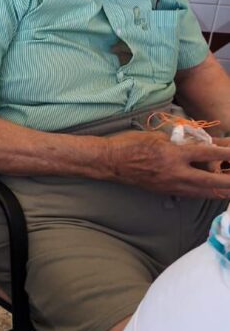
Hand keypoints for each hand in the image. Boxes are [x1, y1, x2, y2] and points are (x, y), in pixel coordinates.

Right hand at [104, 129, 229, 197]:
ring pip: (202, 191)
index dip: (226, 153)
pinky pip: (191, 194)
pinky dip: (205, 193)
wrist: (111, 161)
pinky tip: (213, 193)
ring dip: (220, 191)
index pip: (207, 153)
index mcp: (173, 154)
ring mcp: (170, 184)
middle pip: (209, 180)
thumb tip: (204, 142)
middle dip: (228, 181)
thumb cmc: (132, 143)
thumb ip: (183, 141)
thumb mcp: (159, 136)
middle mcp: (174, 172)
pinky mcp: (165, 191)